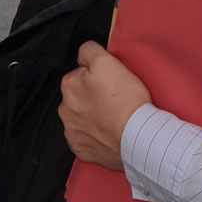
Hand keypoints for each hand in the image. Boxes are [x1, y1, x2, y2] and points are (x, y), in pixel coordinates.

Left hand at [59, 42, 150, 171]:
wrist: (137, 136)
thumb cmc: (125, 98)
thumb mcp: (107, 61)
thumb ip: (88, 51)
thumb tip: (82, 55)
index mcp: (69, 86)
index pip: (80, 73)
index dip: (97, 76)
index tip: (110, 82)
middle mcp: (65, 110)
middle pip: (78, 96)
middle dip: (91, 96)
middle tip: (114, 99)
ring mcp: (72, 132)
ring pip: (81, 117)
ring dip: (92, 116)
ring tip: (113, 117)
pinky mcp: (81, 150)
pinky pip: (85, 139)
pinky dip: (95, 136)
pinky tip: (109, 132)